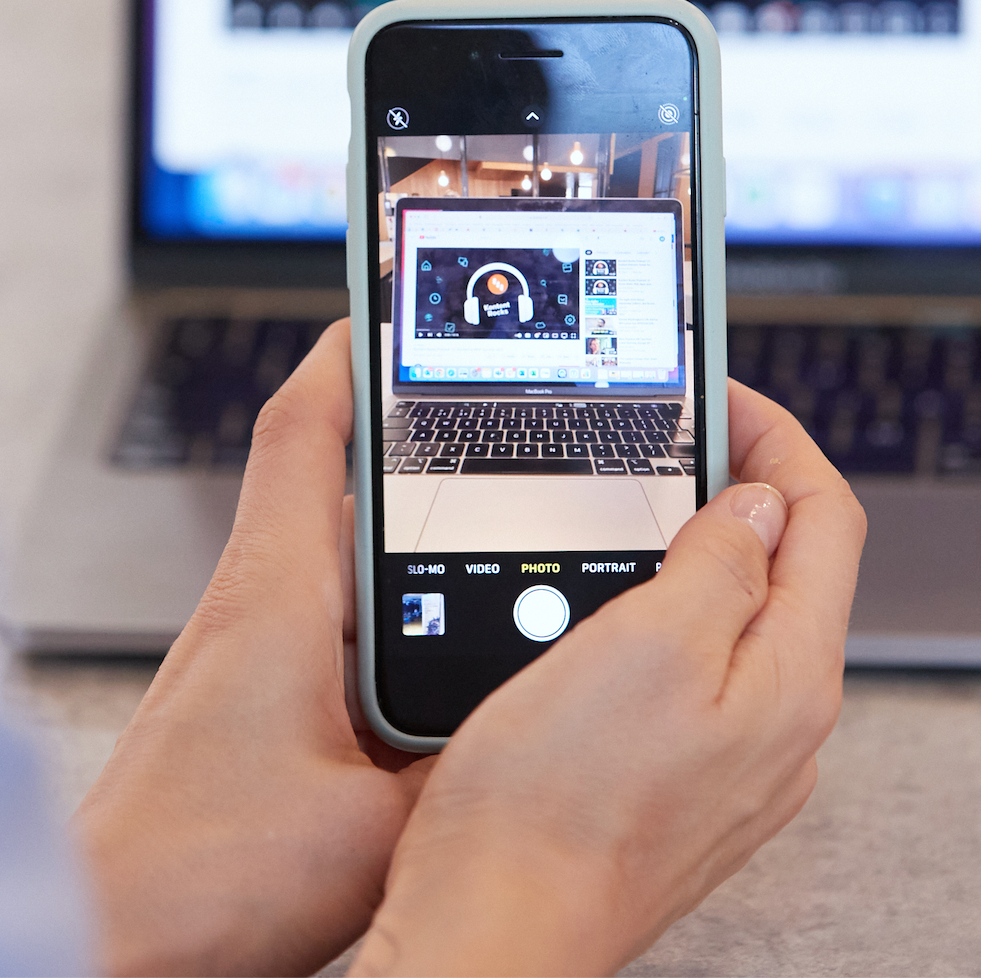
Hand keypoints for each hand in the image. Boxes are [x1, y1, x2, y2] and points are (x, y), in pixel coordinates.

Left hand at [73, 320, 431, 975]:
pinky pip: (325, 622)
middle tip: (469, 398)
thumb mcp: (375, 826)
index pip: (301, 431)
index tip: (390, 303)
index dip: (348, 353)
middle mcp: (251, 608)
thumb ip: (461, 767)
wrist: (114, 935)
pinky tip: (430, 644)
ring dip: (392, 525)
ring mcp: (244, 655)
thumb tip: (530, 724)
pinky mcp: (246, 705)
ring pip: (329, 554)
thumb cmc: (197, 878)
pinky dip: (379, 605)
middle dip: (395, 432)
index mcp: (273, 598)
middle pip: (322, 479)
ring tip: (477, 512)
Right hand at [351, 379, 866, 975]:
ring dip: (693, 548)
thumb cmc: (553, 806)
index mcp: (784, 680)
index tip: (718, 395)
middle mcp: (774, 726)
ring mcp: (726, 760)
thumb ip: (717, 567)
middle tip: (669, 437)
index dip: (777, 439)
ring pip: (736, 620)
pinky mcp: (670, 782)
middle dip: (737, 487)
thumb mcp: (643, 647)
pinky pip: (690, 673)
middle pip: (789, 569)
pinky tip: (601, 609)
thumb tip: (757, 504)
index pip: (826, 521)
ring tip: (630, 505)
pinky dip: (660, 613)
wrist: (493, 924)